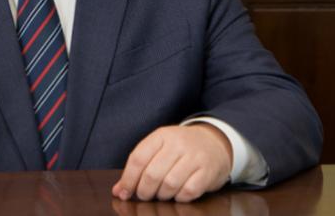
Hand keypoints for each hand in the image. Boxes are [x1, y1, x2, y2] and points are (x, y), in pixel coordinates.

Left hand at [112, 124, 231, 202]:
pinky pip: (188, 191)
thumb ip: (139, 166)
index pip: (138, 159)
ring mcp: (194, 157)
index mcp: (162, 135)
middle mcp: (178, 144)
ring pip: (170, 184)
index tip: (123, 193)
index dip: (128, 179)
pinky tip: (178, 194)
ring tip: (162, 194)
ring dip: (162, 195)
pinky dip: (179, 198)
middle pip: (152, 174)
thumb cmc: (181, 148)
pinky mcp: (207, 171)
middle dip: (144, 191)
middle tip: (144, 195)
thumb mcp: (160, 148)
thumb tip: (118, 191)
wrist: (215, 142)